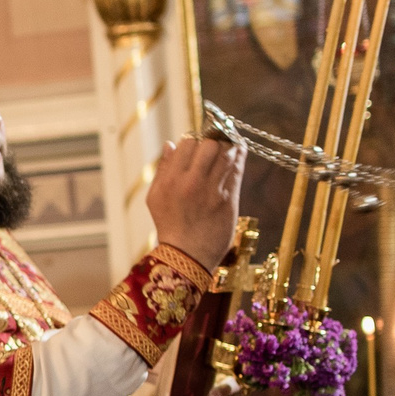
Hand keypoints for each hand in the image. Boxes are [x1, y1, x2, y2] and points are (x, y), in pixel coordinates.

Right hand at [145, 136, 244, 269]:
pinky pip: (237, 171)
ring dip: (230, 147)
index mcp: (172, 179)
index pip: (188, 143)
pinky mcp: (229, 200)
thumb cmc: (169, 226)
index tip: (198, 145)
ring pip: (227, 155)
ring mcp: (212, 191)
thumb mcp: (155, 197)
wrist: (186, 255)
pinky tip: (239, 153)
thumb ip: (163, 169)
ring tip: (230, 146)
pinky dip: (239, 159)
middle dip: (213, 142)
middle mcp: (192, 182)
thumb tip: (170, 144)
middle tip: (215, 145)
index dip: (195, 140)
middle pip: (210, 145)